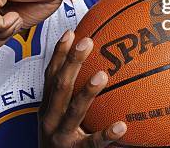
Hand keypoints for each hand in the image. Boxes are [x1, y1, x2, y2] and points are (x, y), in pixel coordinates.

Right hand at [39, 30, 127, 146]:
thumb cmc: (60, 144)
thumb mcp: (58, 119)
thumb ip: (70, 98)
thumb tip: (96, 70)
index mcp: (47, 108)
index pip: (50, 75)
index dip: (59, 53)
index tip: (71, 32)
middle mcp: (50, 120)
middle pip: (60, 86)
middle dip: (72, 61)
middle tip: (87, 42)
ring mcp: (61, 137)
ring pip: (74, 111)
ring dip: (87, 92)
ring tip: (102, 75)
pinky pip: (93, 143)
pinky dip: (107, 134)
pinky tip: (122, 126)